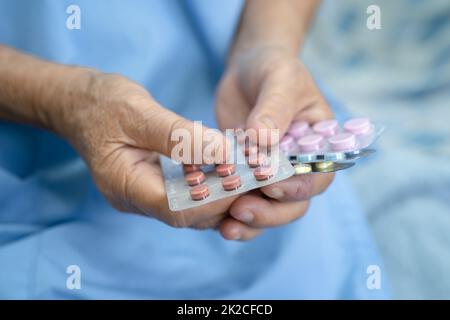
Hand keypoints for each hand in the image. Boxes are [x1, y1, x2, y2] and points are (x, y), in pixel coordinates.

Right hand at [56, 71, 235, 228]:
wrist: (79, 104)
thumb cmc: (102, 103)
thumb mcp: (138, 112)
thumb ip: (179, 136)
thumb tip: (223, 153)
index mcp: (124, 185)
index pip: (176, 208)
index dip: (212, 199)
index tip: (242, 179)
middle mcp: (134, 199)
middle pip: (187, 215)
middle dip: (223, 199)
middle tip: (254, 178)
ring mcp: (143, 196)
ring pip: (190, 209)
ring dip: (220, 194)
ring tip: (247, 173)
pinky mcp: (153, 186)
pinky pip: (186, 195)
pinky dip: (209, 185)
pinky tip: (227, 168)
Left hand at [215, 47, 334, 239]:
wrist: (249, 70)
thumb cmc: (273, 69)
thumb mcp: (279, 79)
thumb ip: (274, 108)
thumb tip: (262, 140)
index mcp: (317, 145)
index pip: (317, 176)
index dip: (298, 187)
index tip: (270, 186)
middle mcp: (297, 165)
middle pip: (294, 203)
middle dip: (271, 212)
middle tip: (241, 210)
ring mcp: (271, 173)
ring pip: (269, 210)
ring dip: (251, 222)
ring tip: (226, 227)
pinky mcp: (245, 176)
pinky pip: (244, 202)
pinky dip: (232, 215)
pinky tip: (216, 220)